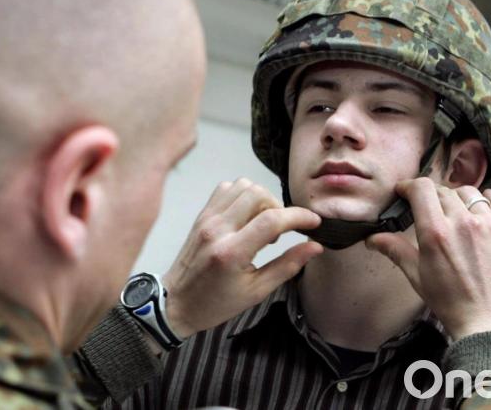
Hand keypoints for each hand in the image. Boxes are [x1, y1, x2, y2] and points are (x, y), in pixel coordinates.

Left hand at [162, 178, 322, 338]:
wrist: (175, 302)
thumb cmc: (216, 303)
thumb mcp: (256, 292)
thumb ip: (287, 266)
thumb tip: (315, 247)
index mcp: (232, 253)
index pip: (271, 220)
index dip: (298, 216)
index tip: (313, 222)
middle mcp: (218, 229)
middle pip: (258, 194)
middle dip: (278, 207)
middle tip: (279, 232)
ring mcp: (207, 219)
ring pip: (242, 186)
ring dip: (261, 199)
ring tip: (262, 224)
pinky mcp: (201, 215)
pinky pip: (226, 189)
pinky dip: (243, 195)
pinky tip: (246, 217)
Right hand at [365, 177, 490, 340]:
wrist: (490, 322)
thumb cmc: (452, 303)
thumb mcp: (417, 276)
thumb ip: (395, 250)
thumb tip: (373, 239)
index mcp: (435, 232)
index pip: (421, 189)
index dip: (410, 186)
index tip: (405, 191)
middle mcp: (463, 222)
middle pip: (444, 191)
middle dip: (432, 197)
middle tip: (429, 209)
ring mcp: (490, 225)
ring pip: (470, 194)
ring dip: (458, 199)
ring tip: (455, 212)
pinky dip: (489, 199)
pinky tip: (483, 205)